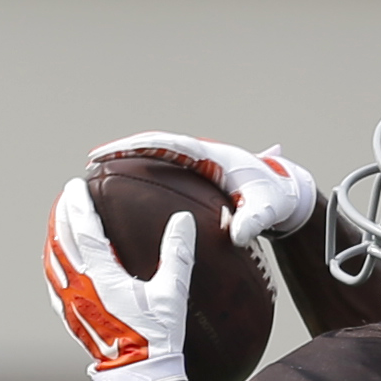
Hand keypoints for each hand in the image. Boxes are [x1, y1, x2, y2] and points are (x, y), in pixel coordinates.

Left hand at [43, 178, 192, 380]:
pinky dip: (53, 264)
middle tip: (66, 197)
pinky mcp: (69, 316)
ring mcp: (69, 301)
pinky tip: (57, 263)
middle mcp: (77, 284)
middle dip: (62, 214)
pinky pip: (53, 282)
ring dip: (55, 236)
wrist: (136, 376)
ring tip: (59, 222)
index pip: (83, 228)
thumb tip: (182, 220)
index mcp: (100, 274)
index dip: (79, 204)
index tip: (76, 185)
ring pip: (52, 259)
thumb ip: (177, 254)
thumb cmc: (155, 337)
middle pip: (61, 239)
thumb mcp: (171, 294)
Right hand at [88, 132, 316, 245]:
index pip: (165, 143)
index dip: (135, 146)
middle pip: (154, 145)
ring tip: (101, 174)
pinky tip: (129, 193)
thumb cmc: (276, 199)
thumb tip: (236, 236)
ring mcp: (199, 164)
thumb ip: (252, 223)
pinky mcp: (200, 176)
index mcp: (211, 155)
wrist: (287, 195)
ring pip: (159, 157)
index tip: (107, 152)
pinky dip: (147, 176)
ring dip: (132, 162)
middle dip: (124, 151)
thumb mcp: (265, 211)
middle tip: (93, 161)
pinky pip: (168, 172)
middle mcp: (201, 154)